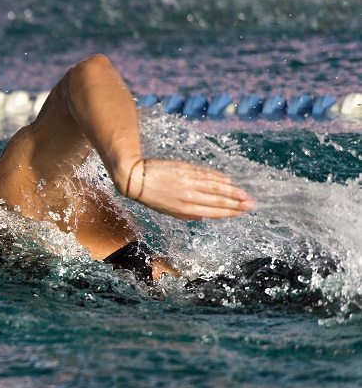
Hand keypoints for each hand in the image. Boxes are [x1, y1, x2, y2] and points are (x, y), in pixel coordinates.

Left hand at [116, 159, 255, 219]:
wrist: (136, 177)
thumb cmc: (150, 196)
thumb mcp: (167, 212)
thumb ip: (186, 215)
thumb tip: (202, 217)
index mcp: (185, 209)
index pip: (213, 212)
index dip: (230, 212)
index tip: (242, 212)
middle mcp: (190, 196)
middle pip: (219, 200)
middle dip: (237, 203)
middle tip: (252, 204)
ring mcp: (190, 182)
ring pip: (216, 187)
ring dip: (233, 191)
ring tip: (245, 194)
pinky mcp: (187, 170)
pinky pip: (207, 175)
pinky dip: (219, 178)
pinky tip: (228, 180)